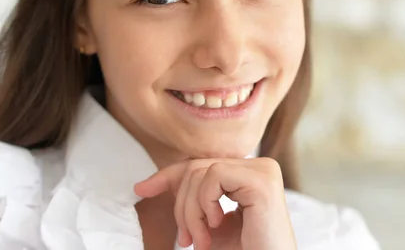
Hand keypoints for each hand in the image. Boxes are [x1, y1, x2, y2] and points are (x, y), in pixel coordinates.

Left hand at [134, 157, 296, 249]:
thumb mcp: (209, 223)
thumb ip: (192, 199)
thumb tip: (147, 183)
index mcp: (249, 174)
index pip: (201, 164)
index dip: (169, 175)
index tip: (141, 189)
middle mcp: (260, 166)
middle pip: (197, 167)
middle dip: (181, 205)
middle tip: (188, 240)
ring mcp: (263, 171)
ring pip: (201, 171)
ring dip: (192, 211)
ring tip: (202, 240)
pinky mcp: (261, 181)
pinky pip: (214, 176)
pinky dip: (205, 203)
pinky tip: (218, 224)